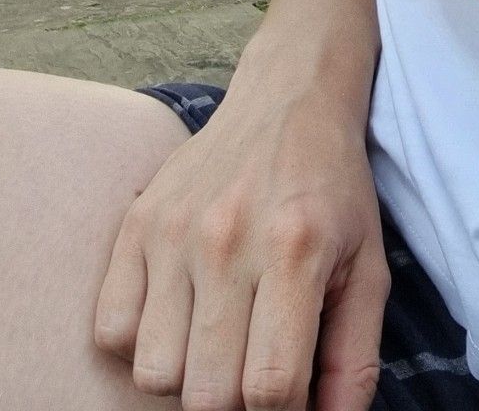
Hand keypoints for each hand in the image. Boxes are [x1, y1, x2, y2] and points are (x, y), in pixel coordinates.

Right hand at [94, 74, 390, 409]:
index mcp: (295, 250)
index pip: (271, 388)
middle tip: (256, 369)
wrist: (289, 98)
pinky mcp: (135, 225)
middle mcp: (226, 240)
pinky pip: (111, 332)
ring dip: (187, 377)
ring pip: (154, 374)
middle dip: (235, 404)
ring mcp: (173, 232)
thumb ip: (354, 358)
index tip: (291, 400)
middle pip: (207, 394)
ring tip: (220, 340)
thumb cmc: (333, 191)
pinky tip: (180, 315)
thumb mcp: (368, 267)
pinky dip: (140, 344)